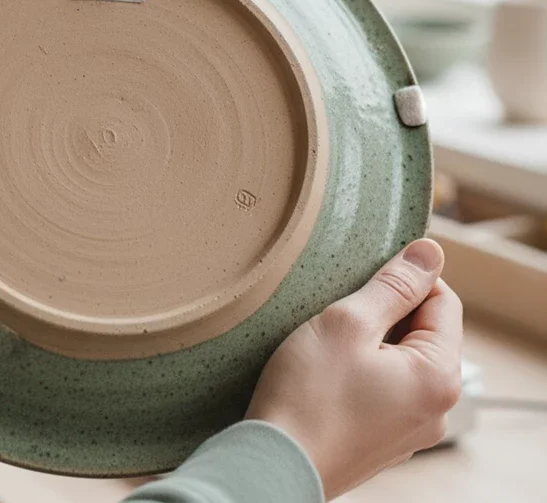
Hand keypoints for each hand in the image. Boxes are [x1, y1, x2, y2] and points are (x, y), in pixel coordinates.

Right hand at [246, 239, 462, 499]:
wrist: (274, 463)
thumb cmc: (308, 395)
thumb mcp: (348, 322)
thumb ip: (392, 285)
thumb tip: (429, 252)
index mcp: (438, 376)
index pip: (442, 300)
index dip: (403, 278)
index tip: (363, 275)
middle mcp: (435, 408)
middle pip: (423, 331)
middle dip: (384, 311)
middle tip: (338, 309)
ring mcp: (409, 429)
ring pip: (399, 359)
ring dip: (369, 340)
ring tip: (328, 340)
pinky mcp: (381, 439)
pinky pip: (383, 387)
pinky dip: (359, 369)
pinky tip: (326, 369)